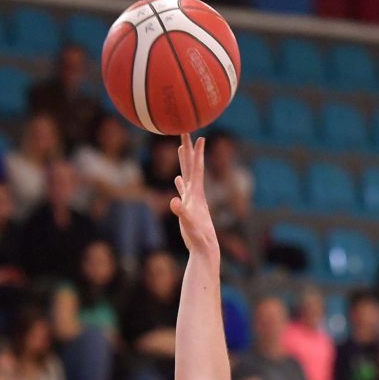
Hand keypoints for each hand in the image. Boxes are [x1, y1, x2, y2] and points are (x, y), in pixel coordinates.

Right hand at [170, 134, 218, 257]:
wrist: (205, 247)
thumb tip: (173, 202)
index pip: (197, 168)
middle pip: (191, 166)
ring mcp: (192, 199)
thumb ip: (181, 212)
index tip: (200, 136)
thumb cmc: (197, 236)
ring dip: (184, 162)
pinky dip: (180, 182)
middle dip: (189, 149)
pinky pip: (183, 190)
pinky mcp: (188, 207)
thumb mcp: (188, 223)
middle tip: (186, 132)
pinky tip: (178, 177)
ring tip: (181, 148)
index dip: (198, 153)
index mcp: (197, 193)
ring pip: (187, 175)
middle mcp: (196, 193)